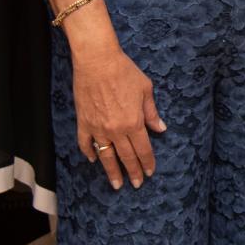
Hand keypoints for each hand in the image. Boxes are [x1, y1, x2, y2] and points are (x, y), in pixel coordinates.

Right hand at [69, 19, 164, 189]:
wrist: (97, 61)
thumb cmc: (124, 71)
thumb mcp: (145, 90)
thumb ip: (152, 113)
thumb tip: (161, 129)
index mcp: (134, 122)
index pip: (143, 149)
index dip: (147, 163)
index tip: (150, 172)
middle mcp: (116, 130)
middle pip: (126, 157)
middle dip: (133, 172)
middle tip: (137, 184)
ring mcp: (97, 128)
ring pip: (106, 156)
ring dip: (112, 171)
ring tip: (116, 184)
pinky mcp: (83, 122)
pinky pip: (85, 143)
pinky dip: (89, 153)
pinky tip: (93, 160)